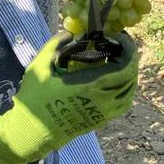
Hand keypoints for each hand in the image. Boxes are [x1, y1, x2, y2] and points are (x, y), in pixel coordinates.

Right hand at [0, 31, 138, 163]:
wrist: (32, 131)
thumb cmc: (35, 98)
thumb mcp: (40, 65)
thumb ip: (56, 44)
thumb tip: (71, 32)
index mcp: (91, 86)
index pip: (125, 67)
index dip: (129, 49)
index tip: (121, 36)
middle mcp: (102, 101)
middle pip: (130, 78)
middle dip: (130, 58)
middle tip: (119, 45)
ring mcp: (103, 114)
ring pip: (129, 92)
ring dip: (129, 74)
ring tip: (118, 60)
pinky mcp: (100, 121)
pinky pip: (122, 103)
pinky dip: (124, 89)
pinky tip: (114, 80)